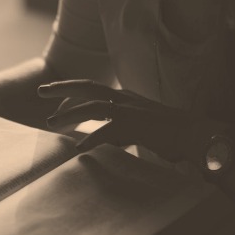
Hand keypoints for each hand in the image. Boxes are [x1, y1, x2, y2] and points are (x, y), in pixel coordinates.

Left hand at [37, 80, 193, 160]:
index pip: (91, 89)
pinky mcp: (137, 125)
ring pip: (93, 106)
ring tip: (51, 124)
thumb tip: (102, 140)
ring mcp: (131, 110)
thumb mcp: (137, 127)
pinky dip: (92, 138)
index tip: (54, 104)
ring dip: (70, 114)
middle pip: (87, 87)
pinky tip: (79, 148)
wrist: (195, 136)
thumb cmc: (167, 134)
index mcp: (123, 97)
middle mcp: (125, 98)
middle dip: (61, 88)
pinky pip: (108, 131)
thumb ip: (118, 130)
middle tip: (39, 91)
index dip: (70, 94)